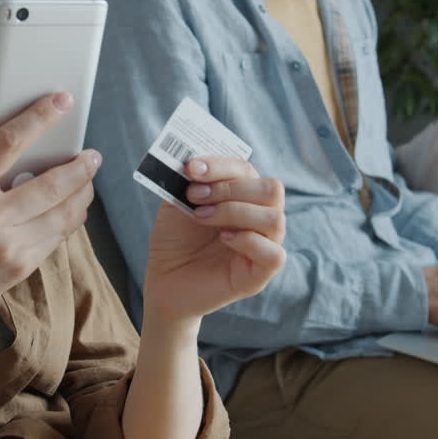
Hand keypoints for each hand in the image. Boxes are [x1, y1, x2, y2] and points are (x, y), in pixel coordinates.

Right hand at [0, 92, 100, 330]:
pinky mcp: (23, 265)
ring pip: (64, 212)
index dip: (38, 118)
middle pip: (50, 183)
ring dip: (84, 191)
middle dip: (80, 165)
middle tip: (93, 154)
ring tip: (89, 177)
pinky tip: (74, 207)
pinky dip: (72, 218)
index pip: (6, 144)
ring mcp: (9, 245)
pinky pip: (59, 235)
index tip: (60, 101)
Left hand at [140, 157, 286, 328]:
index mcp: (243, 197)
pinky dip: (247, 240)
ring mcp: (263, 246)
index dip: (221, 165)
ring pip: (274, 218)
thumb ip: (189, 180)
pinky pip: (274, 254)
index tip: (191, 168)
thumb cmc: (174, 241)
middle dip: (230, 187)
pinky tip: (222, 238)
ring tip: (201, 216)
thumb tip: (194, 158)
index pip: (248, 170)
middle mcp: (259, 218)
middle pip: (271, 189)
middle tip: (196, 195)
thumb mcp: (176, 203)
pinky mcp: (259, 275)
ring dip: (234, 211)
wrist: (163, 280)